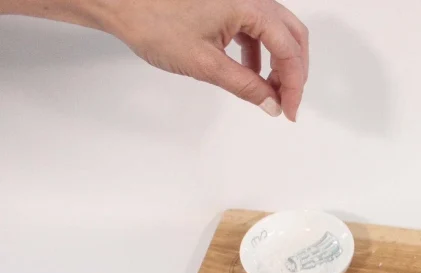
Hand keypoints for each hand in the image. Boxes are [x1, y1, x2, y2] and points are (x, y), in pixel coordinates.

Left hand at [104, 0, 308, 119]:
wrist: (121, 4)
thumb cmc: (155, 24)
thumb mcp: (206, 65)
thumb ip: (245, 86)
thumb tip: (272, 104)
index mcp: (249, 6)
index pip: (288, 50)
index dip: (294, 85)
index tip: (289, 110)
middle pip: (293, 36)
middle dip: (294, 71)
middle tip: (288, 101)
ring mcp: (240, 0)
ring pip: (278, 32)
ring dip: (279, 63)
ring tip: (270, 92)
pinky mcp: (227, 5)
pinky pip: (257, 29)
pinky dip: (262, 53)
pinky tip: (250, 74)